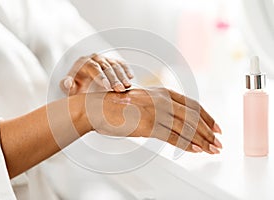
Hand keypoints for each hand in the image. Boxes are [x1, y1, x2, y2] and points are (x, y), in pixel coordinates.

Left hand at [60, 54, 133, 94]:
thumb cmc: (76, 87)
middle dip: (113, 78)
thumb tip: (68, 83)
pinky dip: (126, 70)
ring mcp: (105, 59)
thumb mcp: (68, 87)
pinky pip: (121, 64)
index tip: (106, 86)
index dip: (100, 76)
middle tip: (119, 89)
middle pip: (106, 66)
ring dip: (122, 76)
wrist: (83, 83)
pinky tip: (131, 77)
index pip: (93, 67)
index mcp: (83, 62)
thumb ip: (66, 85)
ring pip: (115, 65)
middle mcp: (95, 58)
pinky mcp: (113, 62)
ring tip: (127, 86)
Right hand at [83, 88, 221, 153]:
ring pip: (186, 128)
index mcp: (163, 93)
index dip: (208, 117)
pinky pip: (172, 137)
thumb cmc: (118, 105)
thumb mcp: (143, 100)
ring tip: (212, 149)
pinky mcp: (148, 125)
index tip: (216, 127)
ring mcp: (156, 112)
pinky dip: (186, 145)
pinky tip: (196, 150)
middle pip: (194, 117)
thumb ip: (159, 107)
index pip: (193, 105)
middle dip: (209, 131)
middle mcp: (162, 100)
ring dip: (202, 140)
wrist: (98, 107)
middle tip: (219, 142)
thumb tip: (173, 120)